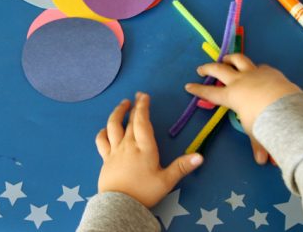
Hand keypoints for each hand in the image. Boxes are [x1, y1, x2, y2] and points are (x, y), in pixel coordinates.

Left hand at [96, 93, 203, 207]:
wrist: (119, 206)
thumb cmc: (144, 192)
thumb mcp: (166, 181)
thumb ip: (182, 167)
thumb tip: (200, 156)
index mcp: (144, 147)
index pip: (143, 121)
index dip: (143, 107)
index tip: (144, 96)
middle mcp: (128, 145)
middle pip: (130, 121)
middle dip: (134, 106)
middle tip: (138, 96)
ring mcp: (114, 151)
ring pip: (112, 126)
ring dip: (117, 113)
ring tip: (122, 105)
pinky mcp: (105, 159)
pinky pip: (101, 141)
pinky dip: (103, 132)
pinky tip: (105, 129)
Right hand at [185, 54, 300, 163]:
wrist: (285, 106)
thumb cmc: (264, 121)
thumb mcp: (257, 134)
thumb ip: (257, 144)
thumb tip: (261, 160)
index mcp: (231, 96)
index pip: (210, 93)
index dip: (198, 90)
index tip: (188, 85)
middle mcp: (240, 81)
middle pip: (219, 70)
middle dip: (208, 68)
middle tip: (201, 69)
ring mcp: (254, 73)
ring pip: (238, 59)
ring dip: (230, 58)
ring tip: (226, 58)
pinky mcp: (269, 70)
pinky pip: (259, 66)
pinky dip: (255, 68)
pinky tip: (257, 70)